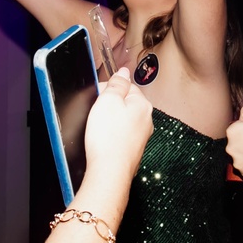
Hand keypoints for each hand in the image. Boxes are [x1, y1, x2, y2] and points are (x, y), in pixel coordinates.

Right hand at [82, 68, 152, 192]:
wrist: (109, 171)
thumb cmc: (108, 137)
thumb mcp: (108, 100)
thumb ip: (117, 83)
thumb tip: (124, 71)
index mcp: (142, 105)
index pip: (127, 86)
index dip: (109, 89)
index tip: (97, 97)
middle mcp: (146, 120)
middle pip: (125, 104)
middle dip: (109, 106)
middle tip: (96, 114)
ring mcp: (141, 137)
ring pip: (123, 121)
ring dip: (110, 122)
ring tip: (98, 129)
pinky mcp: (133, 151)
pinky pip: (121, 136)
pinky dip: (111, 137)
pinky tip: (103, 142)